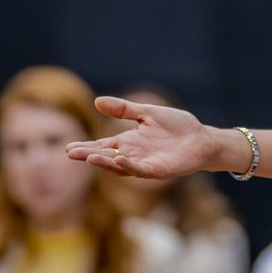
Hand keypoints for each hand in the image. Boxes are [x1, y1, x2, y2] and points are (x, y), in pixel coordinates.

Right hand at [67, 95, 219, 178]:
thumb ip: (124, 110)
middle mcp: (133, 156)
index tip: (69, 147)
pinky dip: (130, 166)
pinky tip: (120, 161)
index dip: (86, 147)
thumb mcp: (147, 114)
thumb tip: (97, 101)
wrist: (202, 139)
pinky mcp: (159, 171)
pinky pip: (141, 170)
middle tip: (71, 153)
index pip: (103, 146)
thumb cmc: (177, 126)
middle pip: (107, 157)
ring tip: (90, 157)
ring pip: (120, 167)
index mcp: (129, 142)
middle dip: (89, 155)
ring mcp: (145, 165)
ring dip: (106, 163)